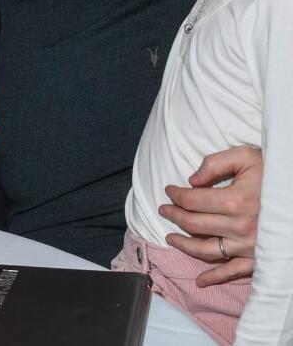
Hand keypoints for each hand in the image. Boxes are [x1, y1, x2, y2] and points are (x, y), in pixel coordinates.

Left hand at [161, 145, 260, 286]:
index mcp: (235, 201)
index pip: (192, 201)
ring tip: (170, 237)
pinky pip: (232, 272)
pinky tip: (200, 281)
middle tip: (164, 210)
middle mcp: (240, 227)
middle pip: (194, 225)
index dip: (176, 195)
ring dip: (184, 245)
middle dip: (174, 216)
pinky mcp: (258, 259)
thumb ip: (215, 163)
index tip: (168, 190)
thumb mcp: (245, 157)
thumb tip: (191, 180)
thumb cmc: (273, 173)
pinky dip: (215, 277)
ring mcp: (249, 246)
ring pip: (206, 250)